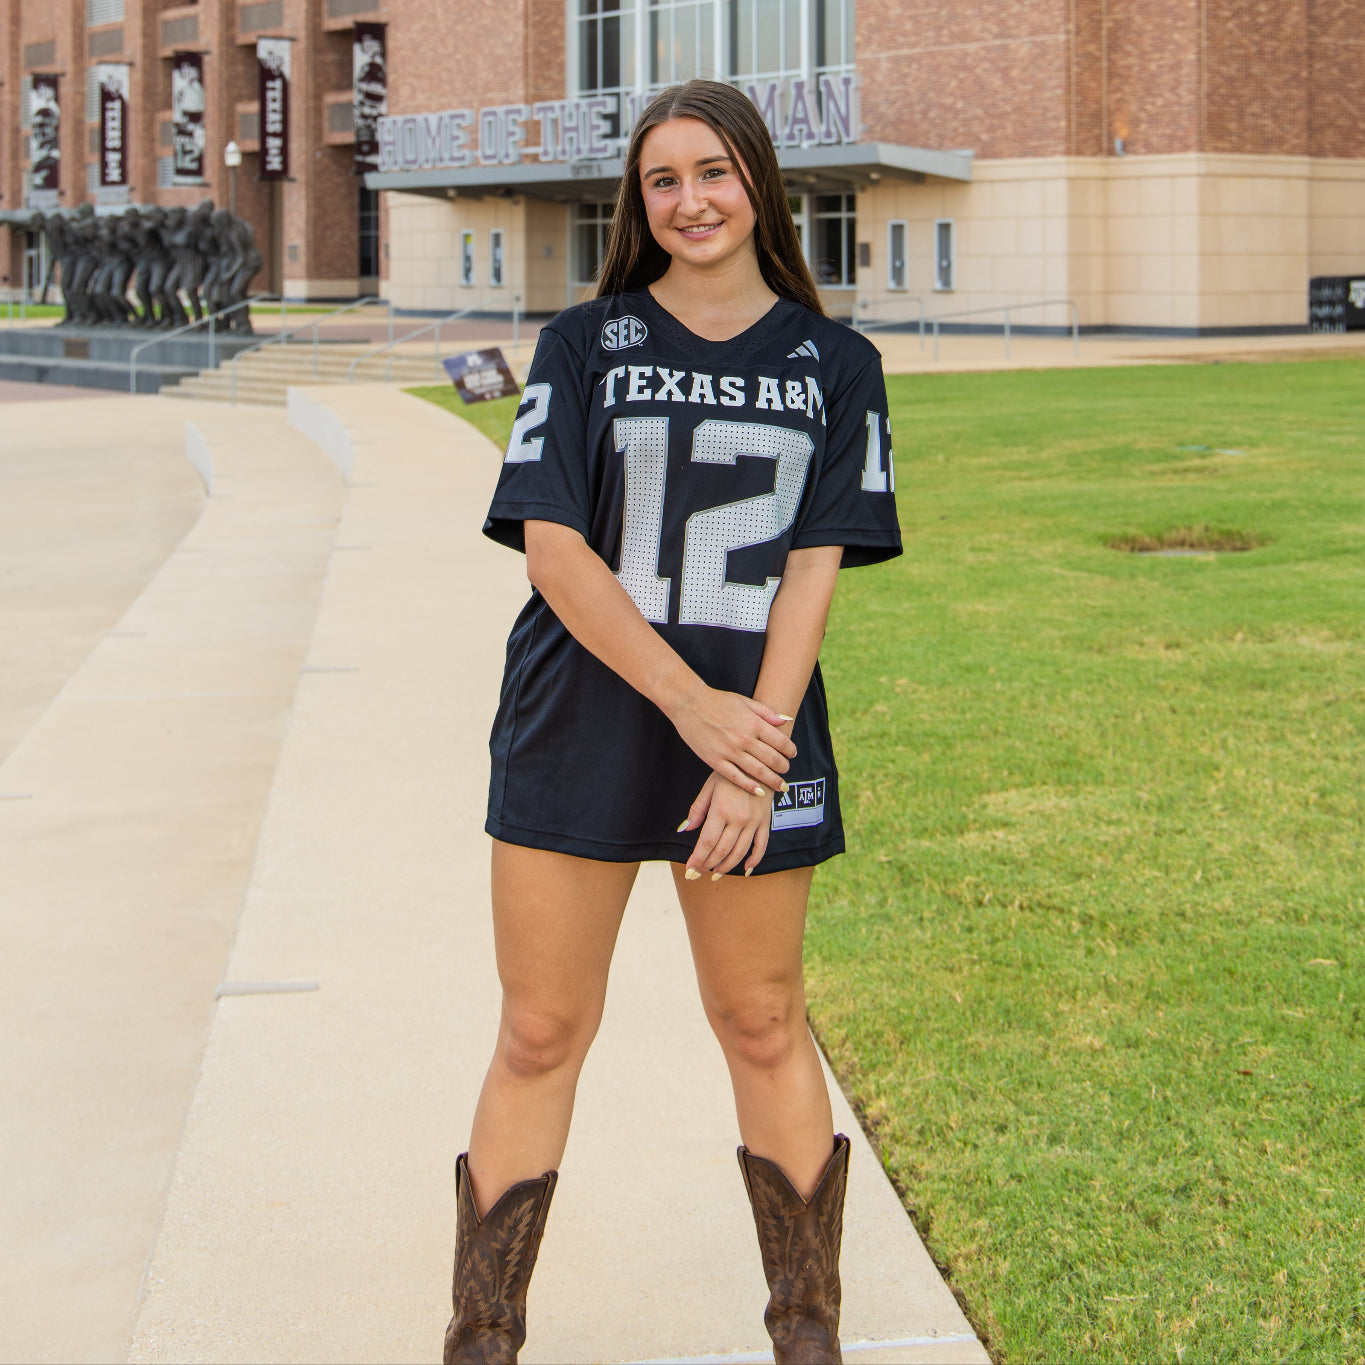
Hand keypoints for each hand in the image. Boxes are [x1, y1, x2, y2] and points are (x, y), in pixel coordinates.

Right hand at [669, 687, 795, 795]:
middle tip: (786, 771)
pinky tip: (759, 791)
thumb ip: (766, 712)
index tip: (792, 755)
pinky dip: (750, 786)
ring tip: (780, 786)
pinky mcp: (715, 760)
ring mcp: (729, 751)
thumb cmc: (717, 700)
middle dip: (783, 768)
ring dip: (772, 781)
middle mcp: (744, 739)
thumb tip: (786, 720)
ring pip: (758, 771)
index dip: (790, 750)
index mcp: (753, 723)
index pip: (781, 742)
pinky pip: (736, 777)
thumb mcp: (744, 701)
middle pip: (772, 759)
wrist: (689, 703)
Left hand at [677, 772, 772, 878]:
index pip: (707, 842)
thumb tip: (685, 829)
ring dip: (727, 866)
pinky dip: (755, 860)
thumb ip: (697, 809)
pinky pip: (761, 845)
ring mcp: (753, 821)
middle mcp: (738, 819)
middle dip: (708, 865)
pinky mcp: (765, 822)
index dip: (697, 859)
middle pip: (721, 850)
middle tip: (698, 874)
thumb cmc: (729, 775)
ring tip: (716, 873)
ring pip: (740, 852)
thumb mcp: (709, 787)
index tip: (690, 870)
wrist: (758, 763)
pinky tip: (746, 870)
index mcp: (721, 810)